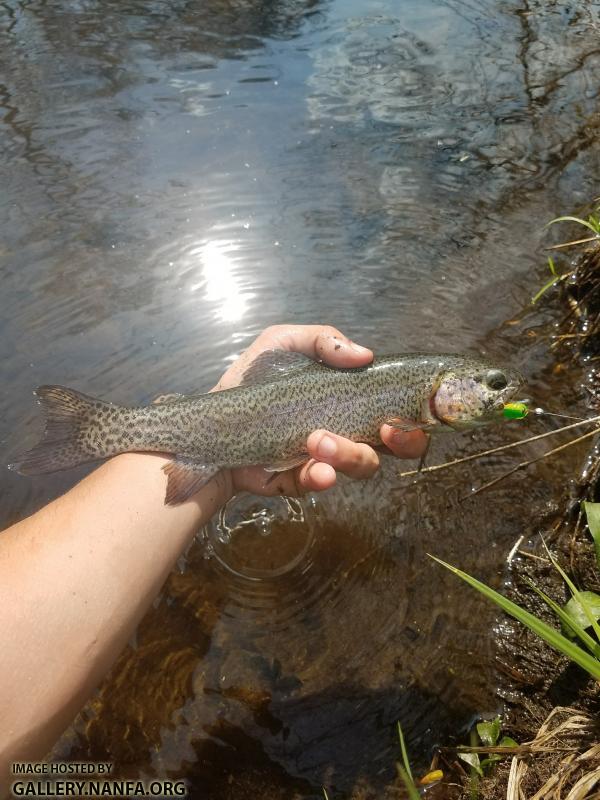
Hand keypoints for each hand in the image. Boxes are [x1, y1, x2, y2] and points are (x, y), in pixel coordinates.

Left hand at [213, 324, 427, 499]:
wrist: (207, 422)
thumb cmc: (248, 380)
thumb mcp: (282, 343)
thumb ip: (322, 340)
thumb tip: (365, 354)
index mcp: (348, 398)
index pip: (396, 407)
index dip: (415, 412)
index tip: (414, 408)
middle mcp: (346, 429)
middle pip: (395, 444)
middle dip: (403, 441)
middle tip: (386, 430)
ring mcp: (325, 457)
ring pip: (363, 465)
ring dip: (350, 454)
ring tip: (318, 440)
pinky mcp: (301, 480)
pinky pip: (323, 483)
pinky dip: (322, 477)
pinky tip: (314, 468)